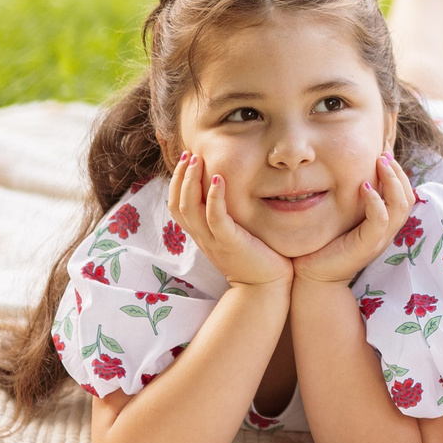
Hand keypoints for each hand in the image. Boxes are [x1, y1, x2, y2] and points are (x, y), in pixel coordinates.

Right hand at [168, 151, 292, 288]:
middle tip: (189, 154)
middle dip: (180, 176)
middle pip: (178, 204)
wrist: (265, 288)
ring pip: (190, 208)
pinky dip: (214, 196)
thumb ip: (226, 218)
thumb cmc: (256, 258)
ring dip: (191, 181)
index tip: (186, 160)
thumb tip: (228, 195)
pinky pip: (215, 217)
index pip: (177, 206)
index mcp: (201, 235)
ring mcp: (214, 240)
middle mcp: (202, 237)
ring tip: (197, 159)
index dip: (177, 183)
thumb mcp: (234, 235)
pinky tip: (218, 178)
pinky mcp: (230, 243)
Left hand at [292, 153, 415, 285]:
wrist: (312, 277)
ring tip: (381, 163)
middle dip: (398, 172)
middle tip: (384, 154)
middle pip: (407, 198)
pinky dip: (376, 201)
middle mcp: (386, 232)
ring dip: (393, 181)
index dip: (398, 174)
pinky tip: (364, 186)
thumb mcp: (343, 217)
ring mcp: (379, 240)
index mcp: (383, 225)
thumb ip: (352, 201)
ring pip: (400, 207)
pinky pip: (380, 220)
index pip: (404, 196)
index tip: (384, 155)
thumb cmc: (324, 245)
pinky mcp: (367, 246)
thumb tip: (350, 174)